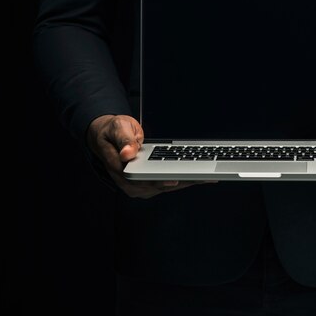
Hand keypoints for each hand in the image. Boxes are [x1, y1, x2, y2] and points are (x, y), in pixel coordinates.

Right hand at [87, 115, 212, 198]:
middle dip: (182, 181)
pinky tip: (198, 176)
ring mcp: (140, 185)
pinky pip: (168, 182)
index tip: (175, 180)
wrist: (109, 136)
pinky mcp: (149, 184)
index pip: (142, 179)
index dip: (160, 181)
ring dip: (187, 182)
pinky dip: (184, 179)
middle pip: (159, 185)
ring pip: (166, 186)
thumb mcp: (118, 128)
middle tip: (202, 177)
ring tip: (206, 177)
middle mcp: (130, 183)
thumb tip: (128, 153)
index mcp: (121, 170)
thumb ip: (124, 141)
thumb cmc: (113, 132)